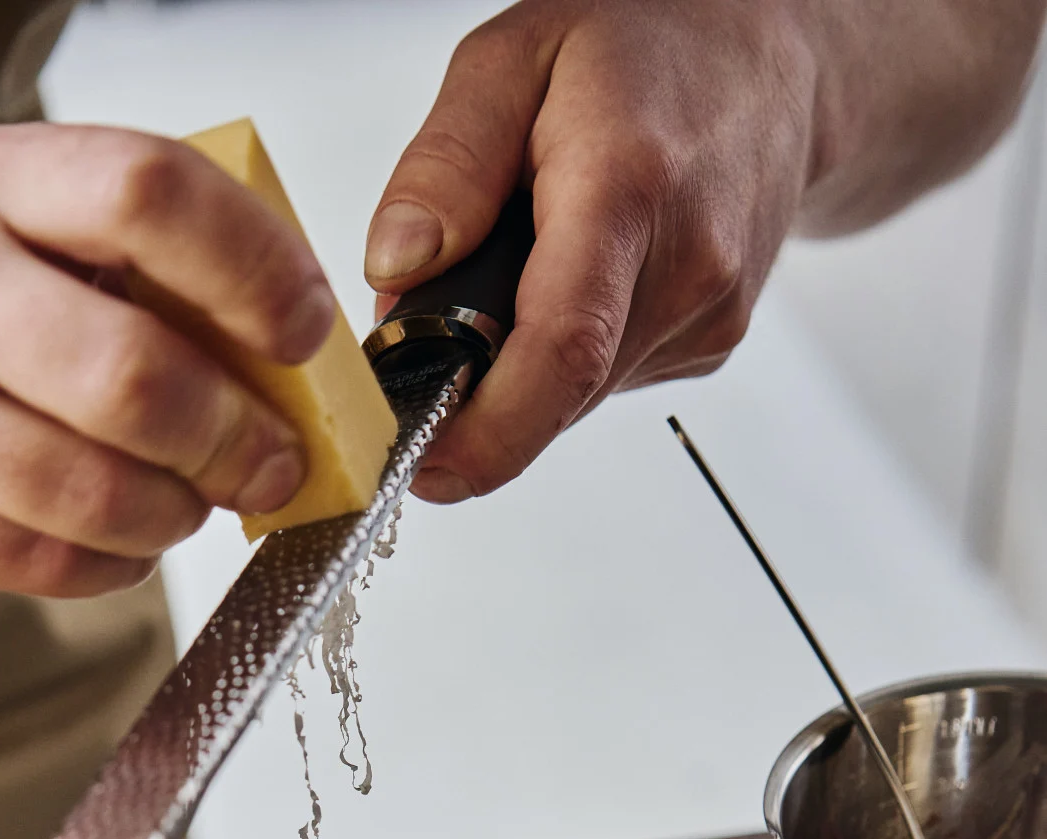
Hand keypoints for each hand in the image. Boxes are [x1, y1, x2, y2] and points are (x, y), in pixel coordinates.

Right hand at [0, 123, 335, 594]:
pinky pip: (45, 568)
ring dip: (177, 513)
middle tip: (269, 460)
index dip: (253, 269)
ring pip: (96, 493)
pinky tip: (121, 543)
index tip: (300, 330)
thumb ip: (117, 268)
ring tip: (189, 501)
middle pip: (134, 374)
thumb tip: (271, 356)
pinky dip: (114, 567)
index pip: (146, 192)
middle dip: (235, 437)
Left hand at [365, 0, 820, 502]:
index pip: (562, 350)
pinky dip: (563, 351)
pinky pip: (602, 381)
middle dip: (475, 386)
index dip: (486, 434)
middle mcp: (687, 270)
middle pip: (553, 390)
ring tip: (521, 262)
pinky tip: (577, 274)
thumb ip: (447, 164)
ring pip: (573, 396)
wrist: (772, 53)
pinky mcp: (709, 345)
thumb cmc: (644, 38)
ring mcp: (709, 318)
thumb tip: (396, 270)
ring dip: (519, 362)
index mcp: (628, 192)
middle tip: (437, 317)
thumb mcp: (513, 57)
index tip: (423, 466)